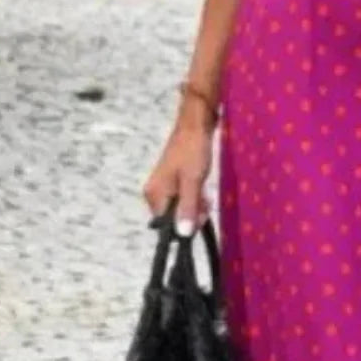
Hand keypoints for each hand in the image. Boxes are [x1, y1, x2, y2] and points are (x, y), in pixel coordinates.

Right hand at [142, 101, 214, 235]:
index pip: (167, 225)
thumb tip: (183, 234)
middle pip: (173, 218)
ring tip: (206, 194)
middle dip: (192, 214)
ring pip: (180, 209)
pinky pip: (183, 199)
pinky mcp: (172, 182)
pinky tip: (203, 191)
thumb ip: (187, 207)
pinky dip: (194, 198)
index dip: (185, 224)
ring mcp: (163, 188)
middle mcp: (154, 193)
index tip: (201, 215)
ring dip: (195, 206)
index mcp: (155, 194)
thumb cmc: (193, 151)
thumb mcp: (192, 181)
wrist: (195, 126)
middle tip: (206, 201)